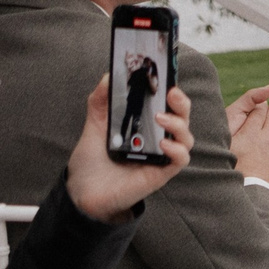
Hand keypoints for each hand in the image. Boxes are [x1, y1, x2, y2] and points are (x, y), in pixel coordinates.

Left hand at [66, 75, 189, 222]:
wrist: (81, 193)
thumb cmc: (91, 161)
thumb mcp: (94, 125)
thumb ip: (101, 101)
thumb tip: (109, 76)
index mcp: (146, 125)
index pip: (167, 104)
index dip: (172, 91)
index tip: (168, 78)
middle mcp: (158, 139)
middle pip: (182, 117)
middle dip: (182, 103)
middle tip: (171, 94)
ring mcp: (161, 156)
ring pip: (186, 137)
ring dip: (179, 125)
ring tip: (160, 119)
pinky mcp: (161, 173)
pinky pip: (180, 159)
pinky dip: (177, 150)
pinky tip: (164, 145)